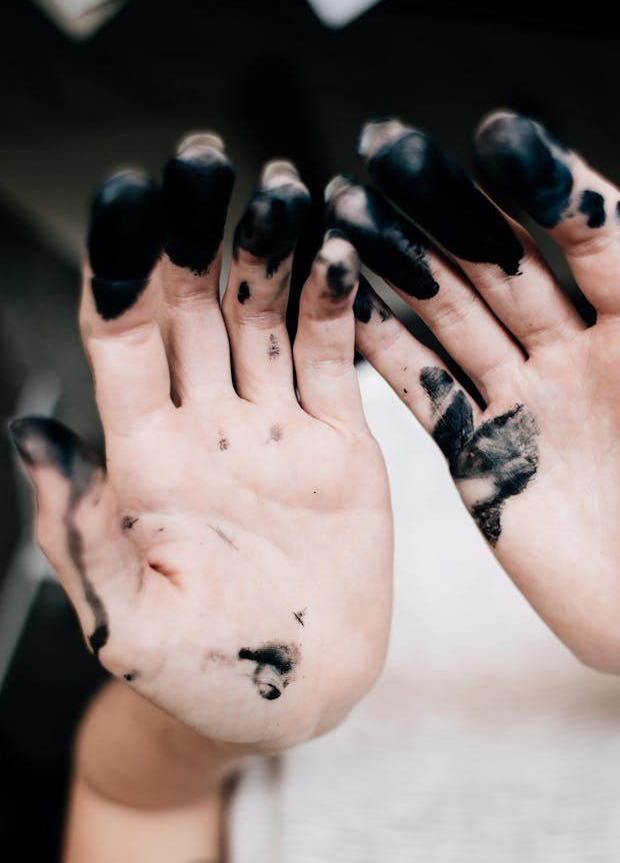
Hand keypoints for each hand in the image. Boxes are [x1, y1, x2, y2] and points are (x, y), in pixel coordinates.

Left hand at [11, 134, 391, 748]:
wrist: (294, 701)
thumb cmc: (197, 678)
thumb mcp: (128, 622)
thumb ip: (81, 534)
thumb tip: (28, 435)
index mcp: (145, 459)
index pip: (121, 340)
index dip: (121, 267)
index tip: (126, 195)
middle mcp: (205, 429)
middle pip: (193, 309)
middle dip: (194, 234)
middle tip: (205, 161)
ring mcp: (273, 434)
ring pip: (267, 319)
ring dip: (273, 252)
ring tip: (285, 187)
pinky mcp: (339, 449)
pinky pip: (336, 363)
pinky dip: (341, 308)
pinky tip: (344, 253)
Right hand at [329, 113, 619, 692]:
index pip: (594, 238)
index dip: (550, 187)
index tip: (501, 137)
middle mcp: (576, 352)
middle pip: (504, 260)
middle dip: (446, 205)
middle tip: (386, 149)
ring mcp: (523, 399)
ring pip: (451, 313)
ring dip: (399, 263)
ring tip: (342, 211)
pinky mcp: (481, 452)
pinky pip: (425, 390)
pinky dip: (383, 349)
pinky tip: (343, 303)